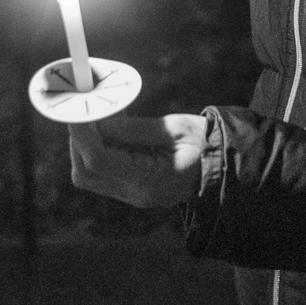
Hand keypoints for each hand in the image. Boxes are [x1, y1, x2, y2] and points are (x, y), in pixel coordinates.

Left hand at [68, 113, 207, 207]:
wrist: (227, 169)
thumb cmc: (207, 144)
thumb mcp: (175, 129)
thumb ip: (134, 128)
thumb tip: (98, 119)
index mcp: (150, 181)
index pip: (98, 160)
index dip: (81, 132)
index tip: (78, 108)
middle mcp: (136, 194)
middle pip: (85, 172)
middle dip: (78, 140)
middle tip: (87, 111)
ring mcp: (133, 196)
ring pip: (88, 175)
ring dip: (85, 145)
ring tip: (102, 119)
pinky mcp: (132, 190)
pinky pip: (102, 173)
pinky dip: (97, 150)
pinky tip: (112, 131)